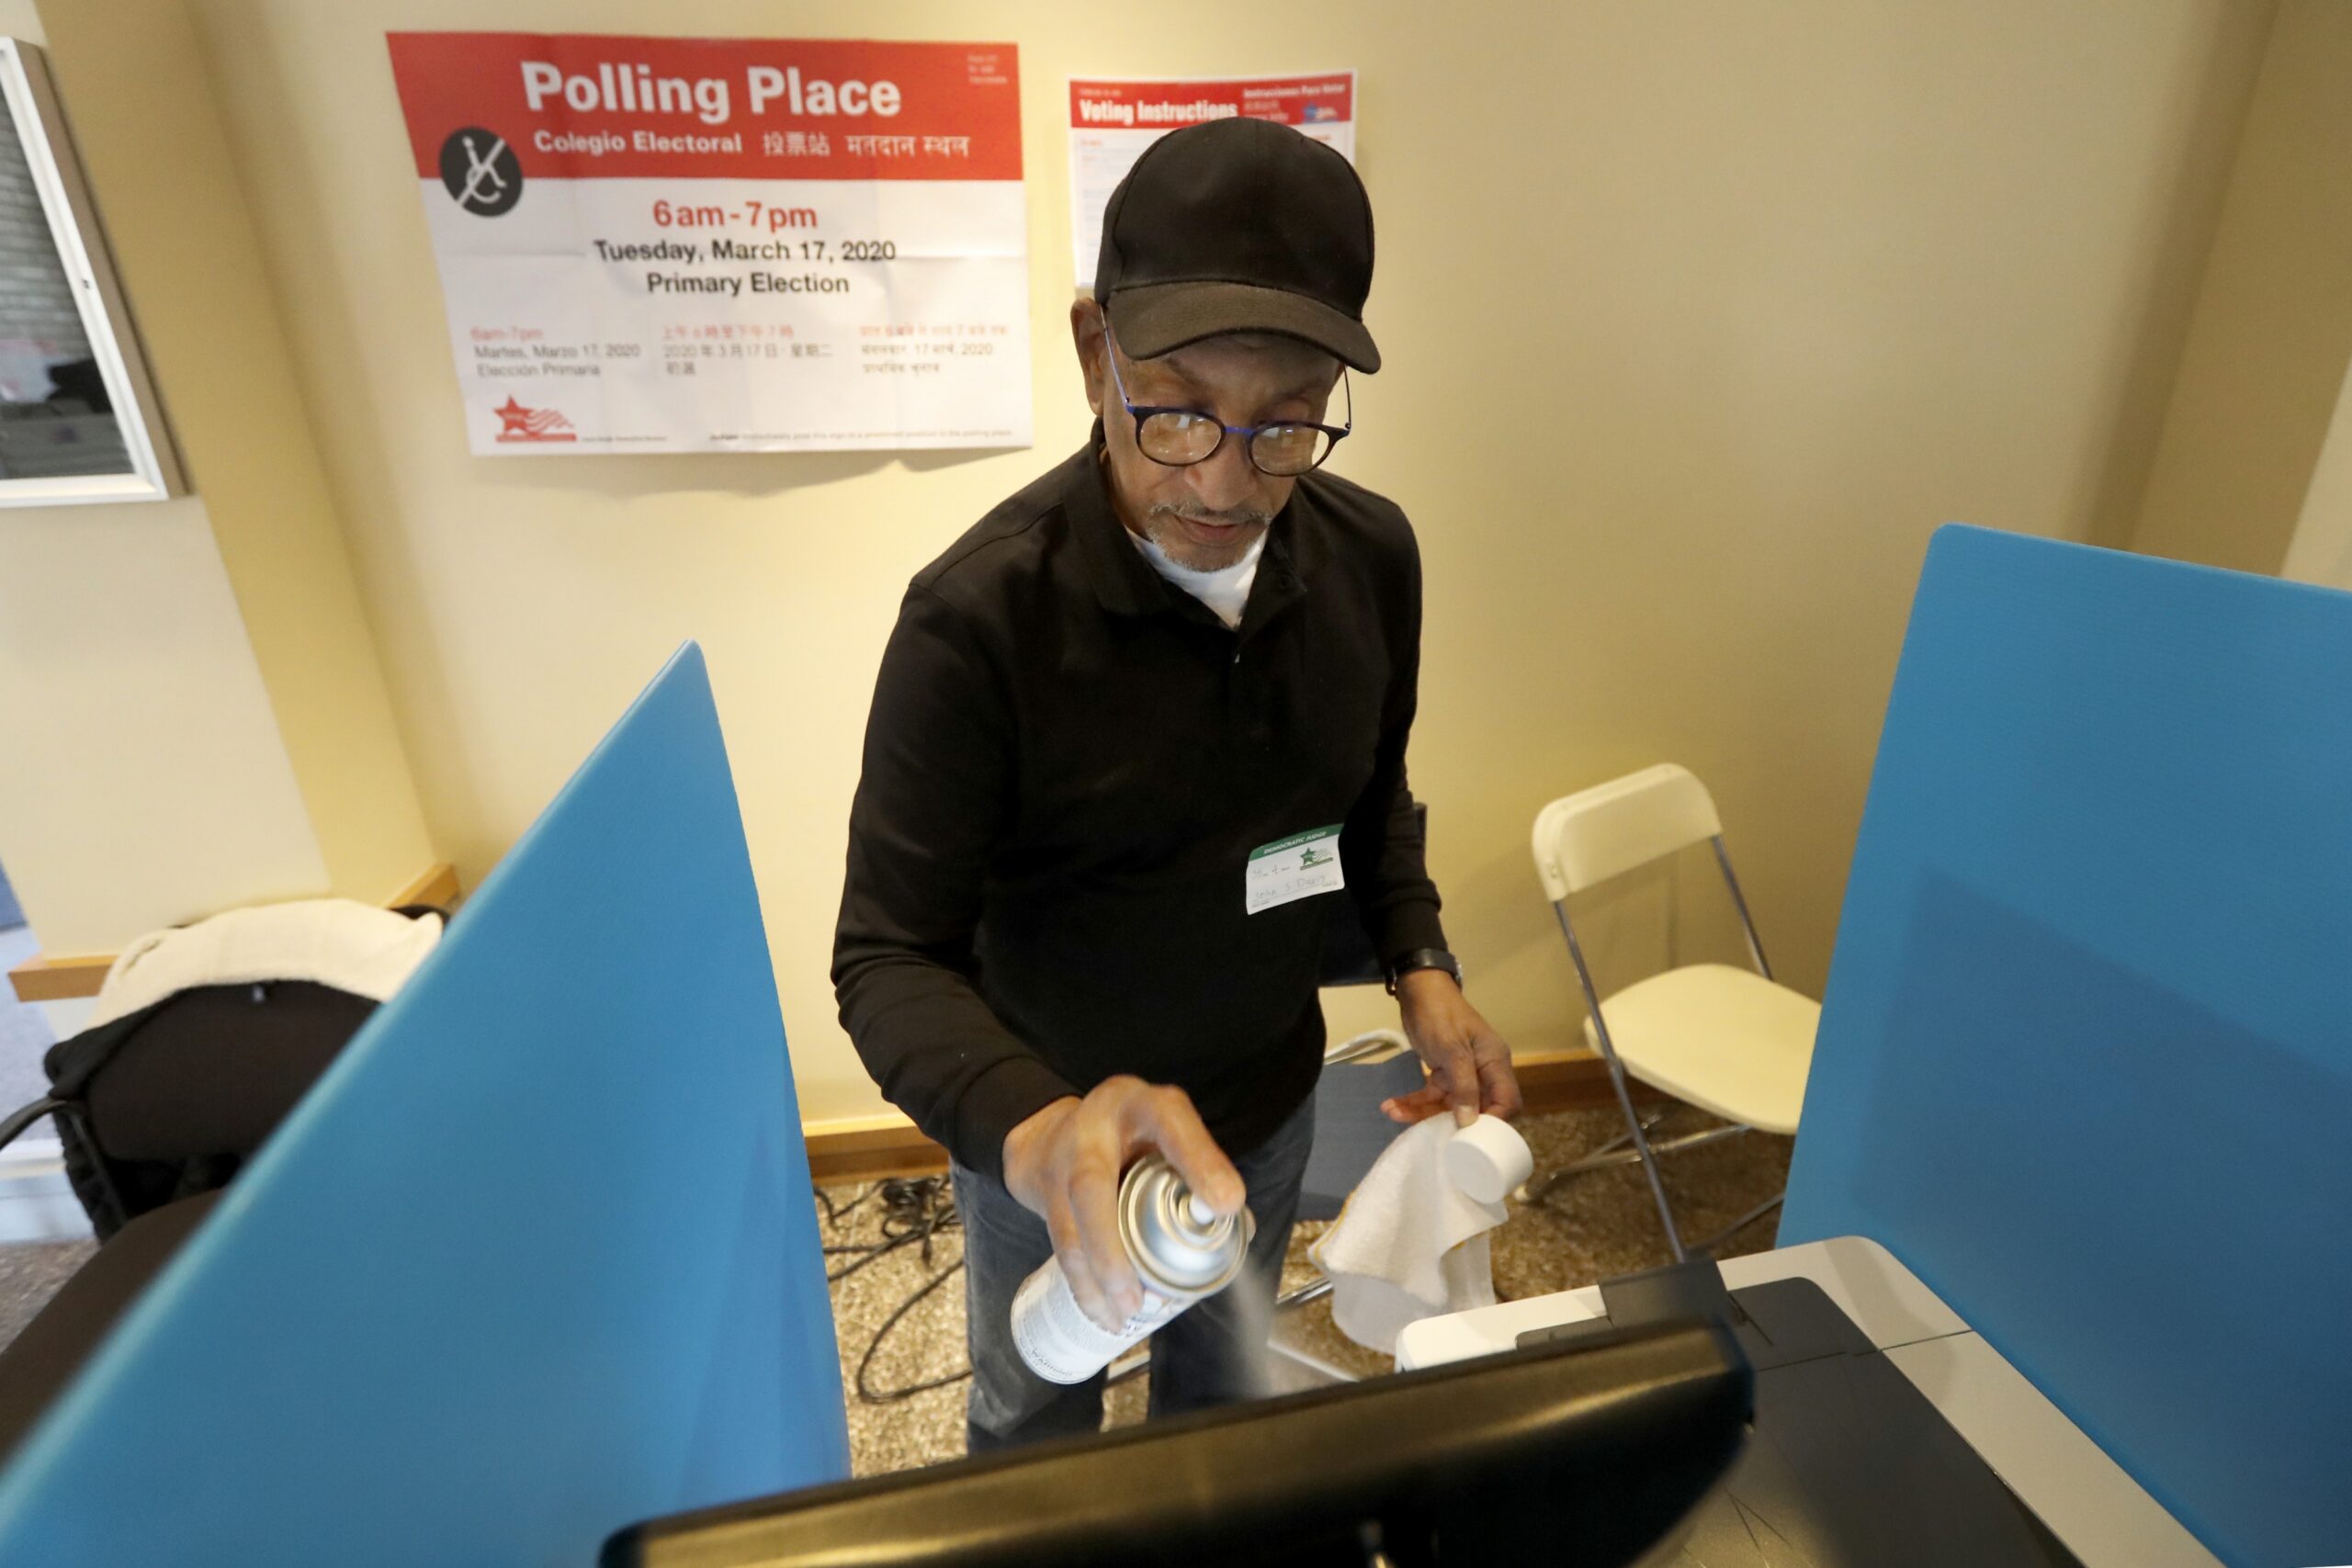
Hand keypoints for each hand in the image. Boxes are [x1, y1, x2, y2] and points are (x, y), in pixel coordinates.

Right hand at [1000, 1076, 1244, 1330]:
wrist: (1049, 1133)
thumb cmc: (1128, 1136)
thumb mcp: (1166, 1132)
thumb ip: (1199, 1169)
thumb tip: (1239, 1227)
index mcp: (1141, 1105)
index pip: (1171, 1125)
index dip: (1199, 1163)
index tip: (1227, 1205)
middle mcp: (1094, 1128)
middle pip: (1091, 1185)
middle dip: (1111, 1245)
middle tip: (1141, 1294)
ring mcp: (1061, 1161)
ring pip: (1067, 1224)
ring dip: (1094, 1277)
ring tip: (1124, 1313)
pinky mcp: (1043, 1193)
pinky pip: (1059, 1244)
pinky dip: (1083, 1284)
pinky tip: (1103, 1313)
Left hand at [1383, 969, 1522, 1126]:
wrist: (1418, 990)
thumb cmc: (1440, 1014)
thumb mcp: (1452, 1049)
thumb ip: (1463, 1086)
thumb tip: (1469, 1121)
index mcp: (1495, 1064)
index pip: (1507, 1102)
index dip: (1494, 1123)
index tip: (1471, 1138)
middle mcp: (1482, 1072)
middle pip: (1475, 1109)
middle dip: (1450, 1124)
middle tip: (1429, 1135)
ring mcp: (1462, 1073)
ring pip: (1448, 1105)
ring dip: (1421, 1112)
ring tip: (1392, 1112)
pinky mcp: (1443, 1073)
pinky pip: (1432, 1095)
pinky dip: (1414, 1102)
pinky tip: (1392, 1106)